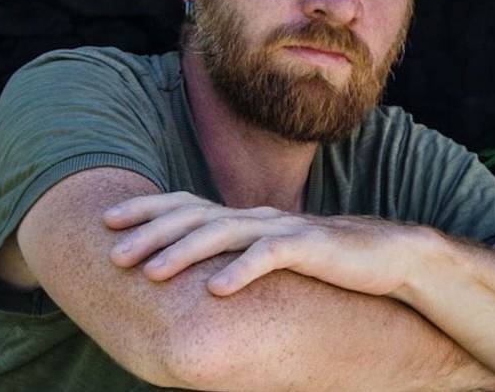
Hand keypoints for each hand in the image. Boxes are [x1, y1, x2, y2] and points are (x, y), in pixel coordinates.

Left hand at [103, 192, 433, 296]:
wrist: (387, 256)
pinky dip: (240, 270)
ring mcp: (283, 229)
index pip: (187, 204)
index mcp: (246, 218)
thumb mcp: (273, 256)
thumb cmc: (325, 262)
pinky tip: (215, 290)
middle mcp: (258, 216)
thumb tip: (198, 275)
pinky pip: (269, 256)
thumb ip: (239, 256)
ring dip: (183, 251)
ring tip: (151, 273)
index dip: (147, 209)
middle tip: (113, 253)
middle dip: (150, 232)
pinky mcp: (310, 247)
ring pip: (223, 233)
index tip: (107, 221)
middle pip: (195, 215)